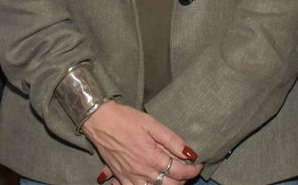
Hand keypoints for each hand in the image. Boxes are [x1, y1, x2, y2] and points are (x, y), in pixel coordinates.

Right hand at [82, 102, 202, 184]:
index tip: (198, 164)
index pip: (180, 172)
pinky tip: (150, 182)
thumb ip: (172, 140)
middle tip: (187, 171)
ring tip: (172, 177)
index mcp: (152, 157)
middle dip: (183, 180)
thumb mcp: (152, 124)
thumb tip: (189, 152)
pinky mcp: (120, 177)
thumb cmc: (125, 119)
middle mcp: (142, 171)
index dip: (193, 170)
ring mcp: (130, 177)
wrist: (100, 121)